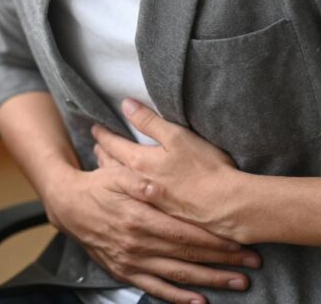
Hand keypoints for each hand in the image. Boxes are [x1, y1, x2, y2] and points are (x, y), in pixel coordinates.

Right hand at [42, 162, 259, 303]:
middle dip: (223, 261)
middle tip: (252, 264)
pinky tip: (199, 302)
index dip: (214, 239)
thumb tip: (158, 185)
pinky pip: (155, 288)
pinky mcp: (125, 272)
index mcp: (139, 218)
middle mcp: (137, 243)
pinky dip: (178, 297)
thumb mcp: (116, 174)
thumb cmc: (98, 186)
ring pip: (177, 274)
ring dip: (210, 280)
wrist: (69, 207)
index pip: (185, 232)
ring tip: (238, 283)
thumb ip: (140, 181)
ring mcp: (131, 261)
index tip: (240, 241)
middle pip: (187, 254)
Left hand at [92, 98, 244, 239]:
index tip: (95, 128)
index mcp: (139, 162)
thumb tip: (126, 104)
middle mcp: (137, 184)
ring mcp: (146, 202)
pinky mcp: (158, 215)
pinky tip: (127, 193)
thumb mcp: (177, 137)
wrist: (225, 207)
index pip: (113, 144)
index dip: (103, 134)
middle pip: (112, 166)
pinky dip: (124, 192)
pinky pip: (132, 199)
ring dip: (110, 174)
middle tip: (96, 147)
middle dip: (102, 154)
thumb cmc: (205, 169)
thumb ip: (149, 121)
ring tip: (105, 167)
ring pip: (120, 186)